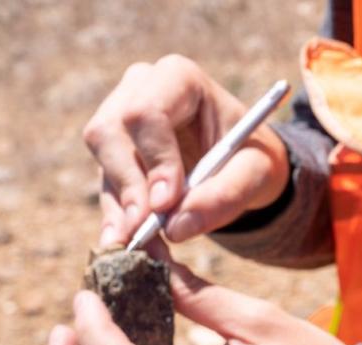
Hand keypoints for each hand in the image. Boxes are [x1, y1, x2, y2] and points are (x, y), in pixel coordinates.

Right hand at [84, 55, 288, 246]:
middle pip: (109, 133)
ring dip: (121, 209)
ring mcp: (119, 120)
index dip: (153, 158)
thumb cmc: (252, 157)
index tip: (167, 203)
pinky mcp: (113, 156)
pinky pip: (107, 187)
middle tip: (147, 229)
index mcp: (178, 79)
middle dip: (128, 185)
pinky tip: (129, 245)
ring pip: (103, 164)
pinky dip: (119, 219)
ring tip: (143, 247)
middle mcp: (138, 91)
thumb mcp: (258, 173)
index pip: (147, 111)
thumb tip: (176, 228)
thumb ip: (226, 195)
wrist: (244, 164)